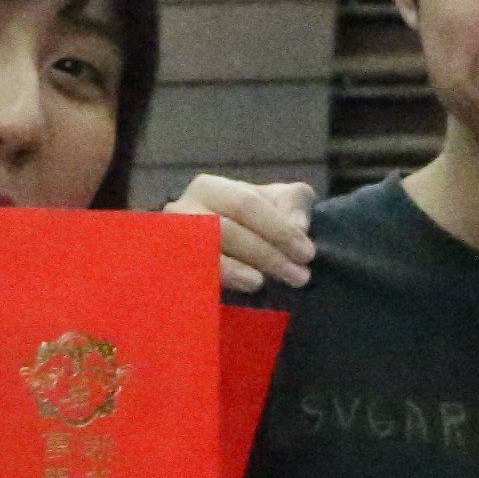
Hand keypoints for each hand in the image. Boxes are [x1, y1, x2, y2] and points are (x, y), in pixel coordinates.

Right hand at [174, 173, 319, 294]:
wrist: (224, 252)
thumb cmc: (252, 223)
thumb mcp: (277, 204)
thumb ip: (293, 204)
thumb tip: (297, 226)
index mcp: (209, 188)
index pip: (246, 205)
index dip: (278, 228)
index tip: (307, 253)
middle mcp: (183, 210)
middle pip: (226, 229)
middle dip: (266, 254)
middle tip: (299, 277)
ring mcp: (172, 241)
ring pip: (206, 253)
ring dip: (240, 270)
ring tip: (264, 282)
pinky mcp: (170, 269)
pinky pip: (192, 275)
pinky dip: (217, 281)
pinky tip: (238, 289)